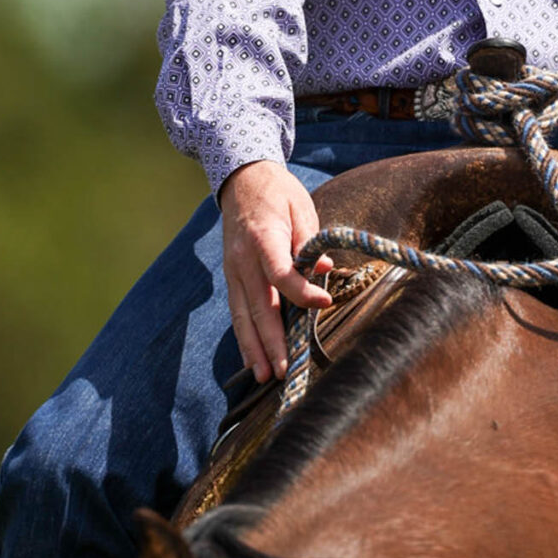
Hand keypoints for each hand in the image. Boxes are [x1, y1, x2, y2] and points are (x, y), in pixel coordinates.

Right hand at [219, 160, 333, 382]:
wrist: (241, 181)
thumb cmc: (278, 193)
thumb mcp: (301, 207)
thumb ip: (311, 241)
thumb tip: (325, 270)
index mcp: (263, 238)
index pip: (280, 272)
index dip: (302, 292)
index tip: (325, 304)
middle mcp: (243, 259)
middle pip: (259, 305)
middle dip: (272, 341)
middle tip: (286, 370)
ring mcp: (233, 271)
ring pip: (242, 316)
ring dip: (254, 348)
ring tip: (265, 377)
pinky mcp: (232, 278)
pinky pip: (237, 312)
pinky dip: (244, 338)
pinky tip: (253, 360)